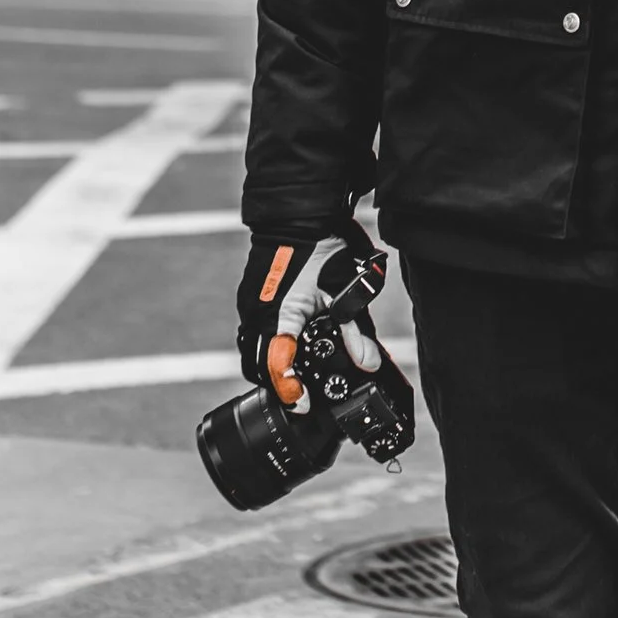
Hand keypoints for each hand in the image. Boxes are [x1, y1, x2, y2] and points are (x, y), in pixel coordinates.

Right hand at [235, 226, 389, 407]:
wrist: (298, 212)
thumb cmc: (323, 246)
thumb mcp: (346, 290)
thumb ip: (355, 330)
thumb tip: (368, 363)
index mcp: (279, 315)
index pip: (278, 366)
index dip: (291, 391)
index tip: (304, 406)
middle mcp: (257, 313)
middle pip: (256, 367)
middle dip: (277, 384)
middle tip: (302, 395)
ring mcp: (250, 304)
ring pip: (251, 350)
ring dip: (269, 366)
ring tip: (295, 374)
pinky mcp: (251, 296)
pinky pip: (252, 331)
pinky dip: (267, 346)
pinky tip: (288, 345)